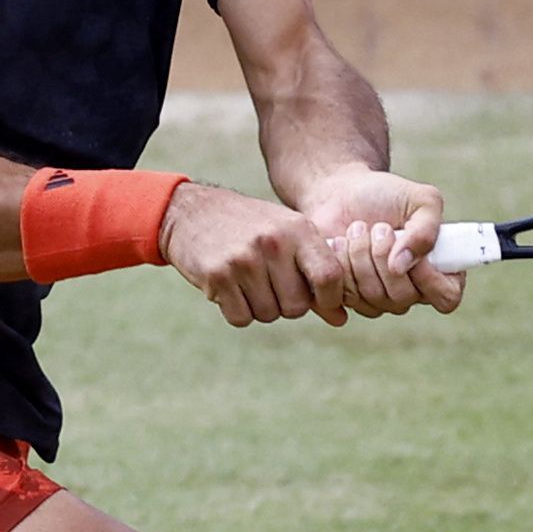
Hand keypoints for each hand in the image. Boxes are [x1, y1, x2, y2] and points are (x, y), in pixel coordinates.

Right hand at [161, 179, 354, 326]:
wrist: (191, 211)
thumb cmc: (250, 228)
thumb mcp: (288, 237)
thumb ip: (316, 273)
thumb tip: (341, 319)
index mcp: (298, 230)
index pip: (329, 277)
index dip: (329, 299)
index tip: (319, 301)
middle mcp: (273, 243)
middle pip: (296, 307)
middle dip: (285, 304)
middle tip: (269, 283)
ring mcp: (244, 260)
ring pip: (268, 315)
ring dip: (259, 307)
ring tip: (246, 280)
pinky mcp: (217, 275)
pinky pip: (240, 318)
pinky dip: (236, 310)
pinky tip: (229, 286)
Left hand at [289, 168, 462, 318]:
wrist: (342, 193)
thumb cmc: (386, 195)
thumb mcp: (421, 200)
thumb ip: (426, 231)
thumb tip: (401, 266)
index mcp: (438, 270)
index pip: (446, 297)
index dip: (429, 278)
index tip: (409, 247)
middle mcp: (411, 291)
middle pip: (403, 297)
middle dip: (384, 255)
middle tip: (379, 227)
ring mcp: (380, 299)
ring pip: (372, 297)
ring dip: (360, 254)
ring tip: (358, 228)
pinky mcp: (350, 297)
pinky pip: (346, 295)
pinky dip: (341, 262)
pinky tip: (340, 242)